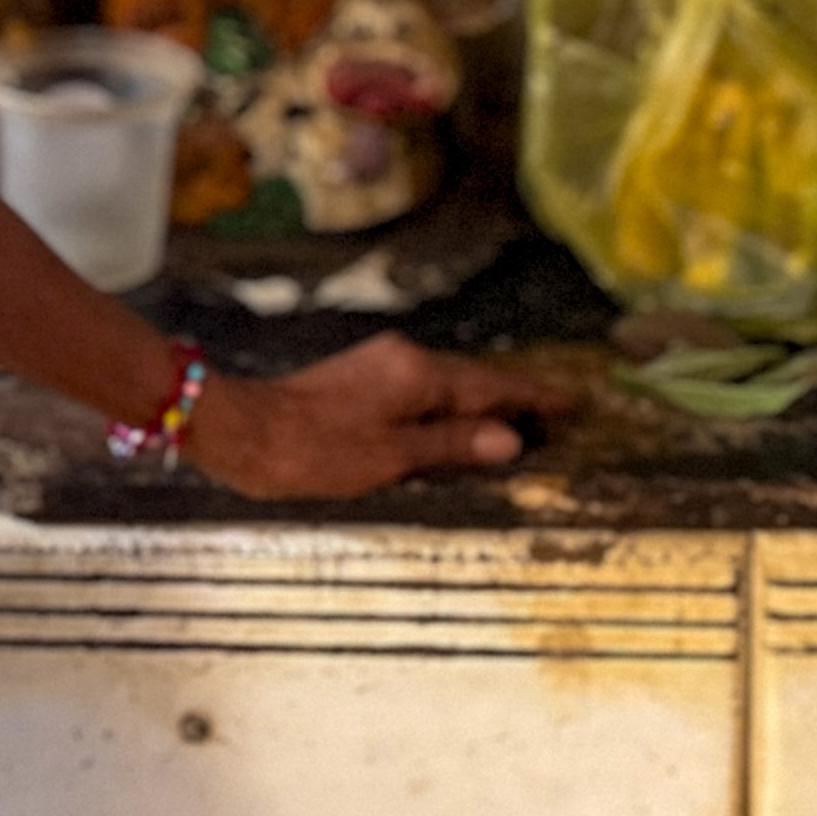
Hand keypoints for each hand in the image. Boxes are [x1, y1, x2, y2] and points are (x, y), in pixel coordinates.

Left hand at [181, 333, 546, 500]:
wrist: (243, 431)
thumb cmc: (314, 451)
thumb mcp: (391, 457)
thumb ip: (451, 445)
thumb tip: (509, 437)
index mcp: (418, 374)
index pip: (493, 385)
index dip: (535, 397)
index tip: (573, 402)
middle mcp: (403, 358)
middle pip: (473, 381)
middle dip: (515, 400)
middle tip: (558, 419)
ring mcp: (380, 365)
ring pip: (446, 386)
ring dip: (481, 405)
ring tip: (519, 426)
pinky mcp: (361, 379)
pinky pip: (422, 392)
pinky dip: (448, 409)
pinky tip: (454, 428)